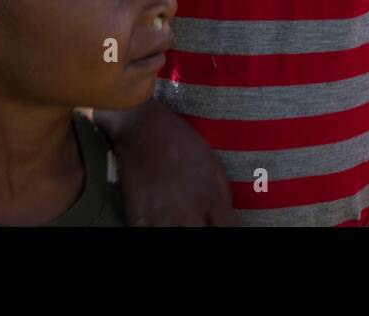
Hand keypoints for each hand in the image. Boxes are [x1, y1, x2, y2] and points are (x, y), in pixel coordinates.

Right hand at [95, 101, 236, 225]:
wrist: (144, 129)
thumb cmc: (181, 142)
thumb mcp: (213, 165)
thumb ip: (222, 195)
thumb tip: (229, 217)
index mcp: (212, 199)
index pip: (228, 229)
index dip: (227, 231)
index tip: (220, 227)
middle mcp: (191, 213)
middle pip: (204, 236)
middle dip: (202, 231)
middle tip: (196, 223)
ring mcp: (165, 218)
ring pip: (177, 238)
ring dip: (178, 232)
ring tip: (178, 223)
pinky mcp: (139, 219)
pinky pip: (148, 235)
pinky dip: (154, 230)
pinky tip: (156, 222)